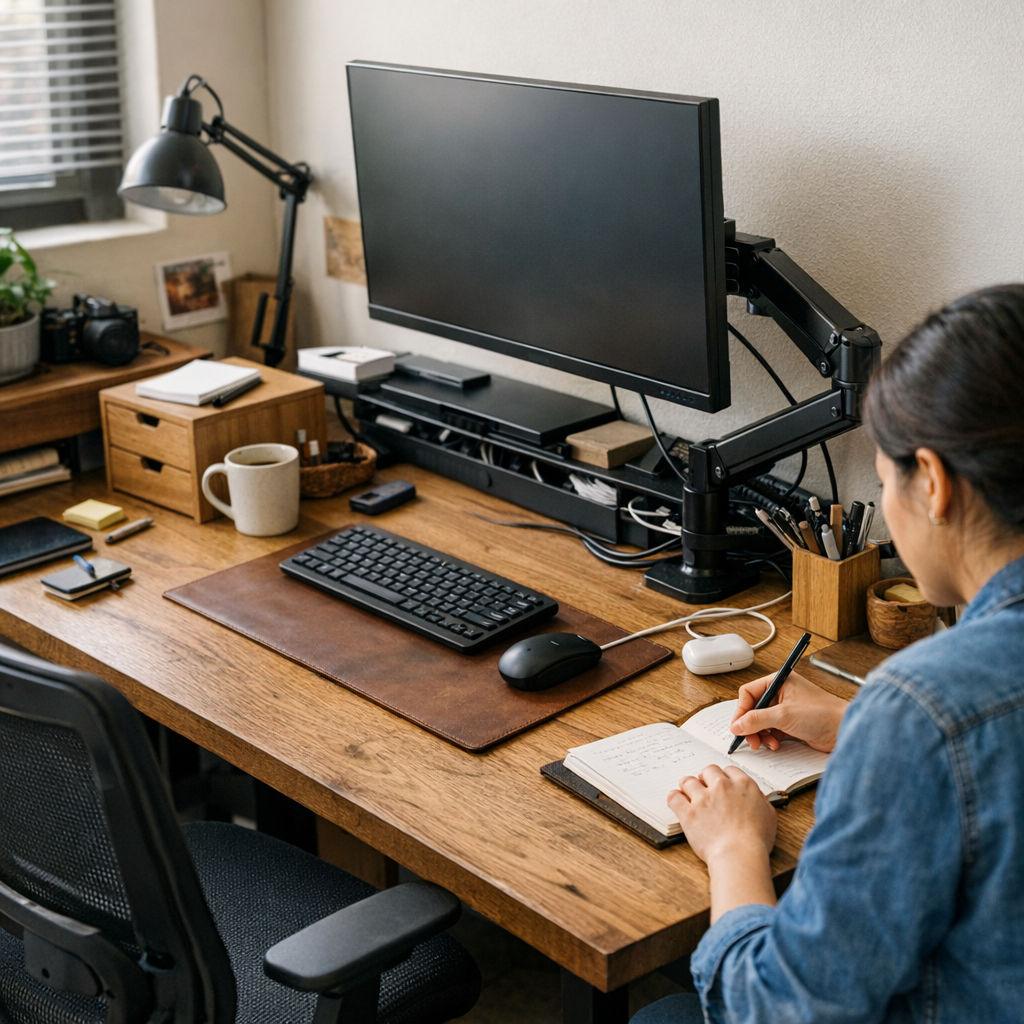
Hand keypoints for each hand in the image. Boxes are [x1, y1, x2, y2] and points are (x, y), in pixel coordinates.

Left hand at [668, 764, 776, 864]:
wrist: (740, 855)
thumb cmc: (756, 841)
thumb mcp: (769, 816)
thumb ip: (761, 801)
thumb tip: (756, 797)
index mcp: (743, 785)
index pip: (729, 770)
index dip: (724, 777)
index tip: (721, 784)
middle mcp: (722, 787)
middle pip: (708, 771)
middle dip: (706, 778)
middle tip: (705, 787)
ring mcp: (703, 798)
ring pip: (688, 781)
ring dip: (688, 786)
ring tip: (689, 793)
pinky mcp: (688, 812)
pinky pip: (674, 797)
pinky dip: (674, 798)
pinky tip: (677, 801)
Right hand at [730, 670, 847, 752]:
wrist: (846, 730)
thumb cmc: (822, 714)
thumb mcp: (784, 715)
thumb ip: (757, 719)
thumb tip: (737, 725)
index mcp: (778, 681)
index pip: (749, 693)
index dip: (741, 710)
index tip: (738, 726)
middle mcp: (781, 693)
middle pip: (753, 709)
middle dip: (750, 726)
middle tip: (750, 739)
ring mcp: (786, 709)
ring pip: (761, 722)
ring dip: (760, 734)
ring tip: (766, 743)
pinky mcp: (792, 724)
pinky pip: (771, 730)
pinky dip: (770, 739)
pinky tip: (776, 745)